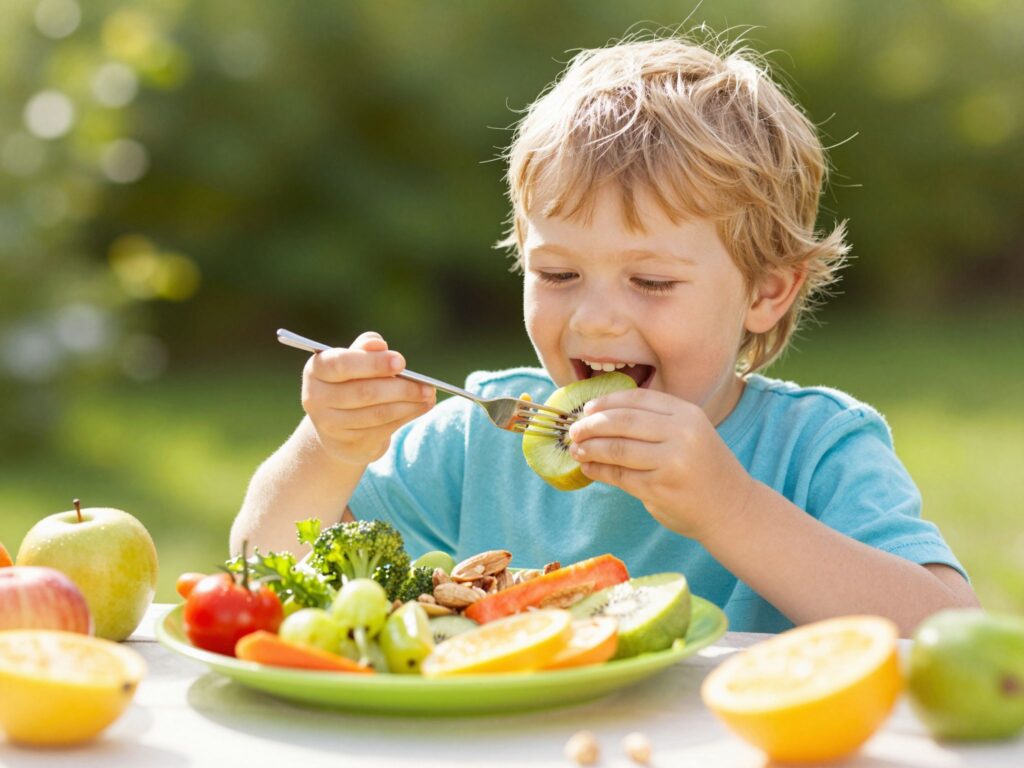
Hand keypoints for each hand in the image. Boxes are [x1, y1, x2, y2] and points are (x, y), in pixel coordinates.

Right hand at [301, 332, 434, 465]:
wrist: (337, 429)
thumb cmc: (349, 383)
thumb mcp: (353, 363)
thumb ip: (365, 349)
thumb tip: (379, 344)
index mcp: (316, 371)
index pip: (341, 364)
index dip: (373, 363)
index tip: (402, 362)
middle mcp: (316, 399)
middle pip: (364, 392)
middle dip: (401, 388)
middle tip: (427, 385)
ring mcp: (330, 426)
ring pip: (377, 414)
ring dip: (408, 404)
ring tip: (428, 395)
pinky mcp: (347, 445)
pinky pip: (383, 430)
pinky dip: (406, 417)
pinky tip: (421, 407)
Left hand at [567, 389, 754, 540]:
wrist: (732, 508)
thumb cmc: (704, 469)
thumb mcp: (690, 433)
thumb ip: (655, 422)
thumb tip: (600, 415)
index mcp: (688, 413)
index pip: (637, 399)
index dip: (606, 402)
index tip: (585, 409)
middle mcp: (681, 433)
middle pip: (622, 421)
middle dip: (591, 425)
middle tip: (573, 431)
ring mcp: (671, 461)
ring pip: (617, 448)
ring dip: (590, 449)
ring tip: (576, 451)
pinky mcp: (660, 488)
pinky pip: (619, 475)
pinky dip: (599, 471)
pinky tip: (589, 469)